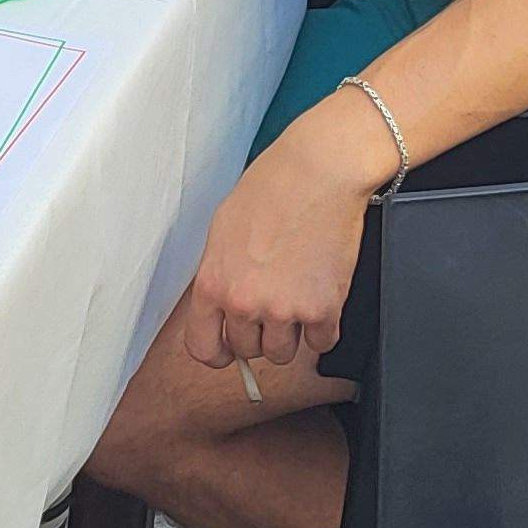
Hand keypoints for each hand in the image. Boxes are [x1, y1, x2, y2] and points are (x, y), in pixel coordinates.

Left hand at [174, 112, 375, 370]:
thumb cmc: (272, 189)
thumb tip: (222, 307)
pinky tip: (321, 297)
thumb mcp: (223, 231)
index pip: (203, 348)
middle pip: (248, 351)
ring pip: (283, 353)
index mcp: (213, 283)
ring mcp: (284, 310)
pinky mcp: (322, 310)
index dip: (219, 353)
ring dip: (291, 333)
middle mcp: (244, 303)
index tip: (229, 351)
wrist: (319, 173)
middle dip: (260, 333)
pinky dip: (323, 327)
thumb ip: (219, 275)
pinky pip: (321, 343)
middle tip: (274, 302)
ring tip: (298, 295)